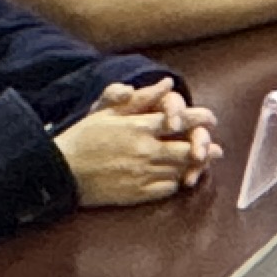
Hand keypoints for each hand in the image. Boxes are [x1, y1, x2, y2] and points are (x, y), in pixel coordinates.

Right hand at [59, 80, 215, 207]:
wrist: (60, 171)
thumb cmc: (82, 138)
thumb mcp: (108, 111)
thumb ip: (141, 98)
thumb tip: (167, 83)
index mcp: (139, 127)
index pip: (179, 120)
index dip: (199, 119)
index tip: (211, 118)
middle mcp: (145, 150)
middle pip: (186, 148)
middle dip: (204, 146)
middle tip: (216, 148)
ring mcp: (142, 174)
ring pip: (179, 170)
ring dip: (193, 166)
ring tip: (203, 163)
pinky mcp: (137, 194)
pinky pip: (166, 189)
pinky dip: (175, 182)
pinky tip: (178, 179)